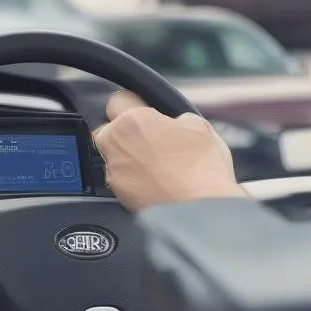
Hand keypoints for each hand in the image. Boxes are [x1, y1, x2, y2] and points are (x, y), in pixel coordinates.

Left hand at [93, 91, 243, 209]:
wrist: (201, 211)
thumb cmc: (202, 168)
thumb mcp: (199, 127)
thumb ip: (176, 118)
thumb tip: (173, 122)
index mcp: (132, 121)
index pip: (117, 100)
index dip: (133, 104)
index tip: (142, 111)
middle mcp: (115, 145)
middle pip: (108, 131)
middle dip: (123, 133)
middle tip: (149, 141)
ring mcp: (114, 172)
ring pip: (112, 157)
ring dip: (127, 158)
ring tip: (155, 167)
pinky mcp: (117, 196)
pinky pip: (119, 181)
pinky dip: (132, 181)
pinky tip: (154, 184)